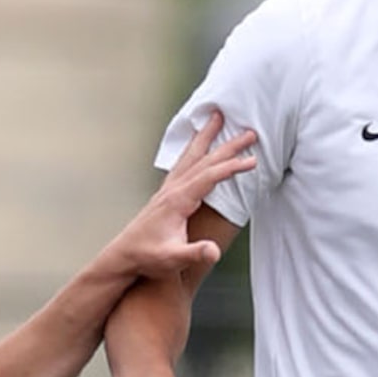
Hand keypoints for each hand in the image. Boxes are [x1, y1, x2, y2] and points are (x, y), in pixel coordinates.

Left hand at [106, 111, 253, 286]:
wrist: (124, 255)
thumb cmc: (149, 257)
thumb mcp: (173, 258)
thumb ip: (195, 254)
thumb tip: (214, 251)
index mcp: (178, 200)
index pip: (209, 177)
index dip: (232, 168)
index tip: (253, 161)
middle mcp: (172, 189)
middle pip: (204, 160)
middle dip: (228, 145)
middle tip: (250, 132)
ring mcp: (168, 189)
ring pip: (191, 155)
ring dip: (207, 136)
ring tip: (217, 118)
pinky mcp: (166, 193)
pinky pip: (184, 162)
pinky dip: (194, 148)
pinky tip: (197, 144)